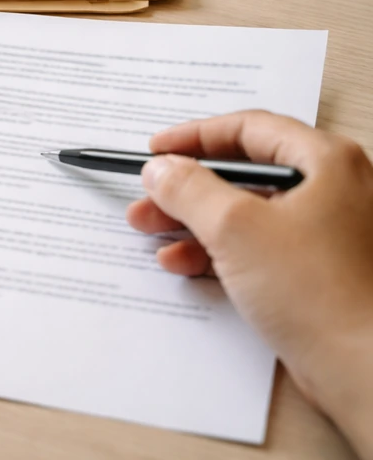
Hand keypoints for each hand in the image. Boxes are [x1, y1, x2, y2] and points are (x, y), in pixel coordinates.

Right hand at [127, 110, 372, 456]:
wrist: (366, 372)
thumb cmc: (323, 294)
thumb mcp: (235, 228)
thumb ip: (189, 189)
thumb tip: (161, 169)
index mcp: (325, 162)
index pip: (248, 128)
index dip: (194, 137)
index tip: (157, 152)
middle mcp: (331, 190)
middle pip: (243, 173)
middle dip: (186, 188)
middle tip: (148, 199)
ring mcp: (325, 232)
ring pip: (245, 212)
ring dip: (193, 221)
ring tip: (152, 233)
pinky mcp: (316, 271)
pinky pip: (256, 247)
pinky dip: (217, 250)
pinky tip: (184, 263)